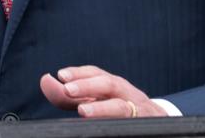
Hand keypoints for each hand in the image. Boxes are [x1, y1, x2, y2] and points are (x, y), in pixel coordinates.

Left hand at [40, 66, 167, 118]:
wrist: (159, 121)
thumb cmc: (119, 108)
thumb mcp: (94, 100)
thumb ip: (68, 96)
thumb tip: (45, 81)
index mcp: (112, 85)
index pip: (96, 73)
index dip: (79, 73)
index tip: (61, 75)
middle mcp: (126, 93)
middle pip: (109, 84)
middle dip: (88, 85)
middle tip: (68, 89)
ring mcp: (138, 111)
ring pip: (121, 107)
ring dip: (102, 108)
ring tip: (83, 111)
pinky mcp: (148, 125)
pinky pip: (136, 126)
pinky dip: (122, 127)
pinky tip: (110, 130)